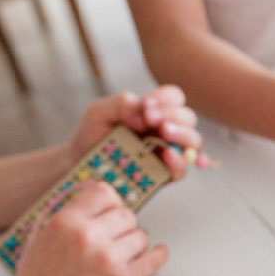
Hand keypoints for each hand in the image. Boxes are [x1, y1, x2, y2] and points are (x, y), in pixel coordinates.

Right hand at [9, 182, 166, 275]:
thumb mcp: (39, 240)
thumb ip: (64, 217)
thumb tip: (87, 197)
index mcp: (65, 222)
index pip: (103, 193)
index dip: (110, 201)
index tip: (112, 209)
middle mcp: (88, 236)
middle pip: (126, 214)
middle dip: (123, 226)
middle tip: (116, 238)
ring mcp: (108, 258)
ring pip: (141, 236)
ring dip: (135, 245)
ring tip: (123, 255)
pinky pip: (154, 260)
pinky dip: (158, 256)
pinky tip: (157, 255)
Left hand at [66, 86, 201, 178]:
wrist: (81, 161)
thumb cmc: (94, 133)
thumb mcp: (102, 110)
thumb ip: (123, 104)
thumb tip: (144, 117)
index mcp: (156, 111)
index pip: (175, 98)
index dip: (166, 99)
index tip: (146, 105)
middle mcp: (167, 132)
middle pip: (188, 119)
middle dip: (173, 115)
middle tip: (151, 118)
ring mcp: (168, 154)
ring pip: (193, 143)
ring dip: (182, 134)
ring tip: (164, 131)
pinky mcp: (163, 177)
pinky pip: (182, 170)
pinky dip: (179, 161)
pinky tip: (168, 155)